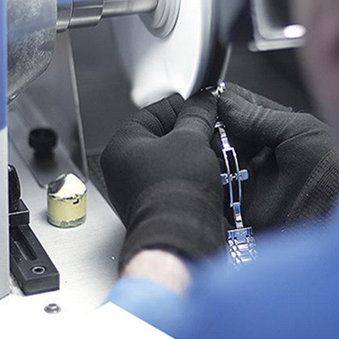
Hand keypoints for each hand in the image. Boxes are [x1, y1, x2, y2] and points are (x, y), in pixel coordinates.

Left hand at [101, 92, 225, 270]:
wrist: (181, 238)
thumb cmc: (176, 191)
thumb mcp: (191, 140)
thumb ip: (197, 115)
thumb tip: (203, 101)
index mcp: (123, 145)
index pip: (155, 112)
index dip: (183, 108)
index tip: (204, 109)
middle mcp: (124, 167)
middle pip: (164, 136)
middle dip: (192, 134)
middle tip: (212, 133)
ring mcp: (137, 188)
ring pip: (172, 159)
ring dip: (196, 155)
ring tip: (215, 154)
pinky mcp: (155, 205)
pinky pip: (176, 181)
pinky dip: (193, 176)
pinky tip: (212, 175)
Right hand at [216, 83, 338, 229]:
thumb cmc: (335, 172)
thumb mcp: (300, 132)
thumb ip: (259, 117)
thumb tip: (225, 101)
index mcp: (281, 131)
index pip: (244, 109)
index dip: (225, 103)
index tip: (207, 99)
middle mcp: (264, 154)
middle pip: (224, 133)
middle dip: (213, 127)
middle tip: (203, 125)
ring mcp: (252, 179)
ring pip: (216, 158)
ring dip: (208, 152)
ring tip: (206, 147)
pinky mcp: (243, 206)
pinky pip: (216, 188)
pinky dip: (208, 178)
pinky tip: (206, 168)